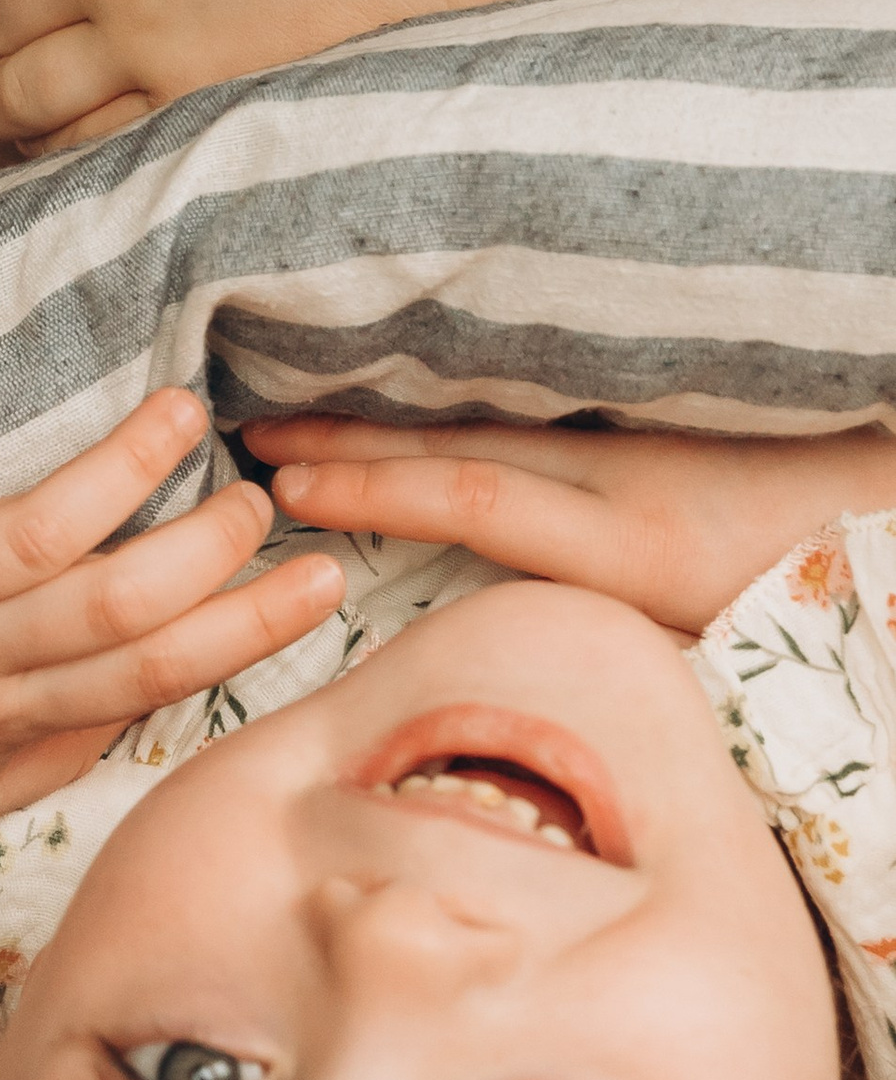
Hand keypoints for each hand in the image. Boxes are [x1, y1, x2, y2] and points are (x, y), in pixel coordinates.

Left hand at [0, 346, 346, 901]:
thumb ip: (46, 752)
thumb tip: (142, 705)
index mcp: (0, 728)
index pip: (153, 678)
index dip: (247, 627)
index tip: (321, 575)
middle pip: (116, 608)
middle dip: (206, 547)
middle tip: (262, 489)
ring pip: (34, 534)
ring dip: (113, 467)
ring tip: (178, 408)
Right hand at [246, 416, 895, 634]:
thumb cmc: (827, 586)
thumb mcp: (732, 656)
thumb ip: (626, 663)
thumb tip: (531, 682)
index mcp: (637, 540)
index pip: (476, 498)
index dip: (374, 493)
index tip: (289, 487)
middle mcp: (625, 473)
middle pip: (459, 442)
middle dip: (349, 439)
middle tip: (253, 435)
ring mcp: (637, 436)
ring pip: (488, 414)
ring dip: (391, 413)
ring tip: (305, 406)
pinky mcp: (653, 416)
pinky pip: (530, 405)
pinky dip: (455, 401)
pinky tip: (413, 397)